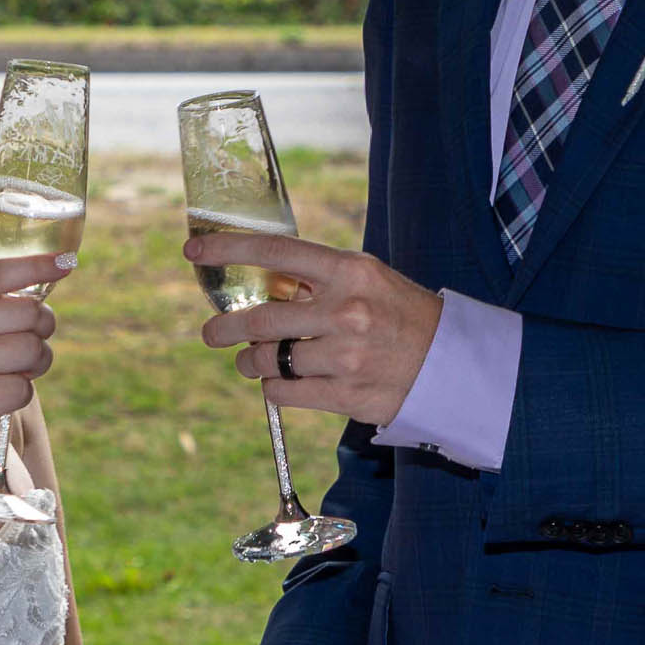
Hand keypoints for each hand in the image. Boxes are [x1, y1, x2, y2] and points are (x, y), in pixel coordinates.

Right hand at [0, 254, 64, 477]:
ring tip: (22, 371)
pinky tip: (1, 397)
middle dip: (43, 327)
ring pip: (30, 351)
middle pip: (25, 313)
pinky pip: (19, 390)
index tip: (64, 262)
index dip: (35, 265)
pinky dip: (20, 395)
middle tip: (37, 340)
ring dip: (37, 364)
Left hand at [184, 233, 440, 428]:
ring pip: (268, 360)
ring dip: (250, 362)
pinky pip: (284, 392)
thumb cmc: (401, 315)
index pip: (275, 252)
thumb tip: (257, 286)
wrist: (452, 363)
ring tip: (250, 361)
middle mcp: (345, 310)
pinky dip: (272, 388)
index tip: (193, 249)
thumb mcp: (366, 280)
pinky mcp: (347, 394)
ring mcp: (346, 356)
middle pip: (260, 318)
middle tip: (211, 333)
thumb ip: (317, 280)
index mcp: (349, 271)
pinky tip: (279, 382)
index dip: (227, 249)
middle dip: (225, 327)